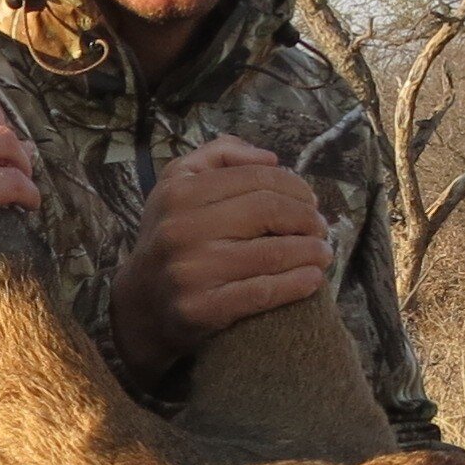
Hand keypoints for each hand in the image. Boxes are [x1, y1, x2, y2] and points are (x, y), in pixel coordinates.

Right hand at [109, 136, 331, 381]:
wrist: (141, 304)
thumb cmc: (171, 237)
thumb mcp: (178, 184)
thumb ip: (219, 156)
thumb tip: (270, 159)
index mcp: (179, 192)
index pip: (255, 178)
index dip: (294, 187)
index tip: (311, 200)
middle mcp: (181, 229)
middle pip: (268, 211)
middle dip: (307, 218)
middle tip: (321, 227)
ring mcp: (191, 271)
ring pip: (272, 253)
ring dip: (311, 251)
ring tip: (323, 253)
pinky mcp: (202, 309)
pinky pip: (262, 292)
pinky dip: (297, 284)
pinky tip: (313, 279)